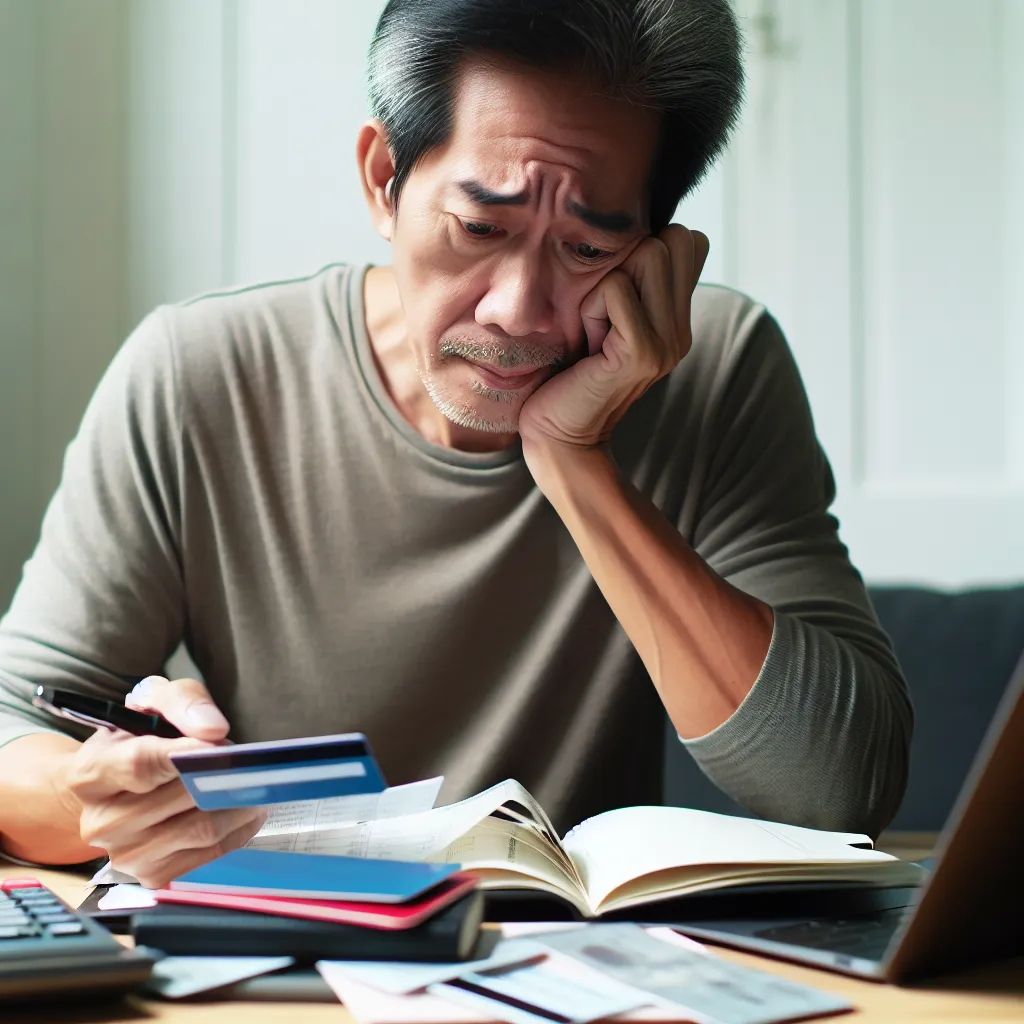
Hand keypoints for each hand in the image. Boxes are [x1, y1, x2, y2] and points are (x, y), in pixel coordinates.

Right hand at [61, 676, 264, 888]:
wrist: (115, 786)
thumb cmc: (137, 738)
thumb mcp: (153, 701)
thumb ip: (182, 702)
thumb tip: (213, 730)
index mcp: (90, 774)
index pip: (141, 765)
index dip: (186, 754)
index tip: (220, 744)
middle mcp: (100, 822)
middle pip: (180, 798)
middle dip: (221, 773)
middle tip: (240, 758)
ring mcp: (125, 855)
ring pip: (201, 828)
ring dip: (238, 802)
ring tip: (249, 782)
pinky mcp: (153, 875)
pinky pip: (210, 852)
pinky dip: (238, 829)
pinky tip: (244, 809)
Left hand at [518, 224, 708, 454]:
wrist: (559, 436)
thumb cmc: (566, 373)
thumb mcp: (603, 317)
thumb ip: (628, 281)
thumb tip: (632, 227)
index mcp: (677, 317)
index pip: (688, 240)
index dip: (645, 251)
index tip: (615, 298)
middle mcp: (682, 329)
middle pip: (671, 239)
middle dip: (625, 264)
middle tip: (603, 315)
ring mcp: (669, 342)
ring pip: (647, 255)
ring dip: (605, 286)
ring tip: (595, 329)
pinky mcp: (643, 353)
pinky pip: (614, 289)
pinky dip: (591, 308)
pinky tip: (588, 344)